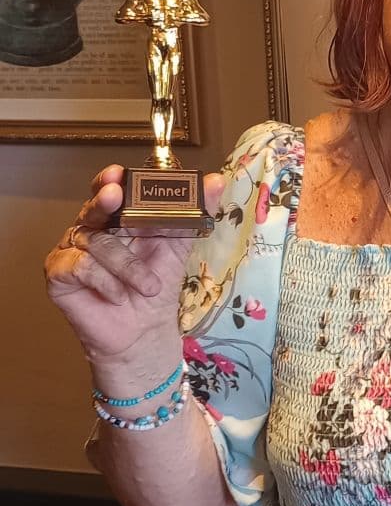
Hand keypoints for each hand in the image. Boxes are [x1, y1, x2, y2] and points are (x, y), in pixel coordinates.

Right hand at [44, 165, 224, 366]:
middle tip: (115, 194)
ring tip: (148, 287)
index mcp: (117, 216)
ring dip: (127, 266)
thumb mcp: (180, 245)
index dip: (112, 178)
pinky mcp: (59, 273)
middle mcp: (91, 227)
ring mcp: (72, 249)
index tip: (119, 173)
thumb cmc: (155, 286)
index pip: (111, 188)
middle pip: (94, 206)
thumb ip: (195, 211)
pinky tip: (118, 295)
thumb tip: (216, 180)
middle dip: (105, 199)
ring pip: (96, 242)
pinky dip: (105, 281)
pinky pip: (80, 266)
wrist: (143, 332)